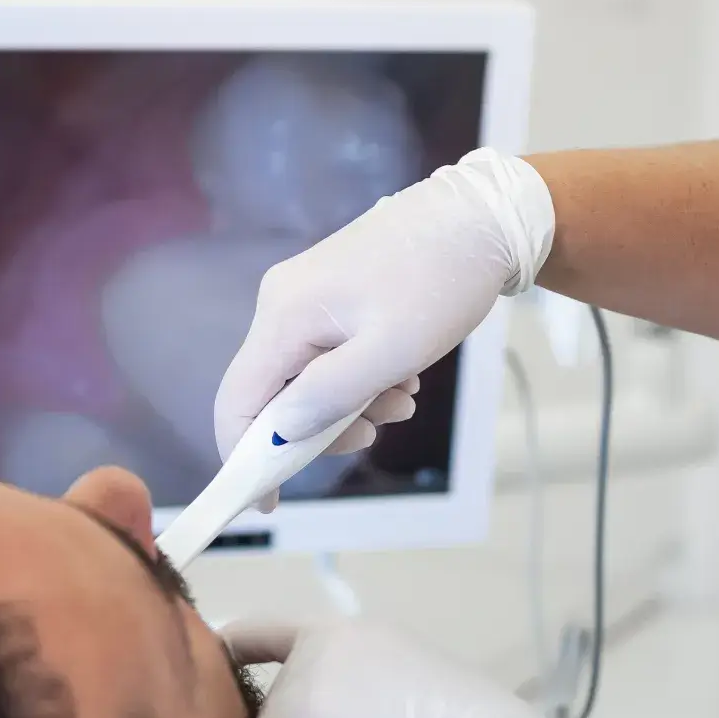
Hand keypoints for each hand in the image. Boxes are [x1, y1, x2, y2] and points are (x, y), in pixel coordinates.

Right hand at [214, 150, 555, 465]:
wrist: (481, 216)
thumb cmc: (439, 281)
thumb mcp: (389, 352)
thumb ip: (328, 396)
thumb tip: (278, 435)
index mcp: (285, 315)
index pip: (237, 400)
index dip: (244, 457)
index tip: (268, 501)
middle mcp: (281, 303)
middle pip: (274, 392)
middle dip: (322, 425)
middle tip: (377, 431)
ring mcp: (304, 296)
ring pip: (307, 377)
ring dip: (352, 402)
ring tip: (406, 395)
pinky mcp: (330, 294)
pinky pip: (328, 354)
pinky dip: (361, 376)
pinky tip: (403, 372)